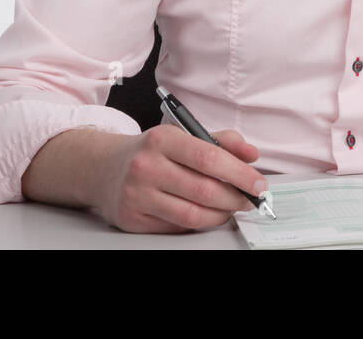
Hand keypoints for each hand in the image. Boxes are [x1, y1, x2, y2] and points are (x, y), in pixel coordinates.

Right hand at [88, 124, 266, 232]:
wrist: (104, 168)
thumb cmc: (152, 152)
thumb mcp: (183, 135)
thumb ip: (221, 141)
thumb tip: (251, 155)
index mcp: (162, 139)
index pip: (209, 158)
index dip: (240, 174)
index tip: (259, 184)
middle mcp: (146, 166)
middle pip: (204, 190)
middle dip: (235, 198)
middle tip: (249, 199)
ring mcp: (137, 195)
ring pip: (192, 214)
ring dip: (220, 215)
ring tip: (230, 208)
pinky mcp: (132, 219)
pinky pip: (177, 227)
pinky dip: (199, 223)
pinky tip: (206, 214)